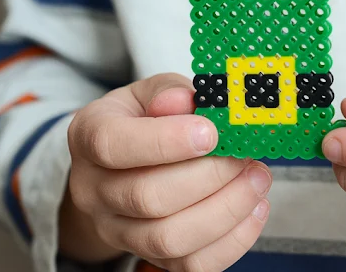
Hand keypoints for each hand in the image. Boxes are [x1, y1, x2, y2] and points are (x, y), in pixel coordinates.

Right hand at [62, 73, 271, 270]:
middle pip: (146, 197)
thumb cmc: (142, 121)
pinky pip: (189, 265)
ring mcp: (116, 229)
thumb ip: (168, 92)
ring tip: (256, 181)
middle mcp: (93, 189)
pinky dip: (231, 242)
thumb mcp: (150, 93)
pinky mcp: (147, 255)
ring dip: (225, 210)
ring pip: (168, 239)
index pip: (113, 145)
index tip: (211, 132)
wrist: (122, 165)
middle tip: (244, 157)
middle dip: (209, 177)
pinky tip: (253, 210)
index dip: (165, 141)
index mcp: (89, 136)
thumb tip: (186, 101)